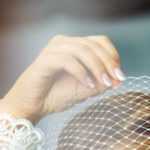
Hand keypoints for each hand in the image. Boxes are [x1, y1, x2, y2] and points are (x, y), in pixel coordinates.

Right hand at [0, 35, 124, 123]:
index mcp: (74, 46)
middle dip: (108, 62)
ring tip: (103, 84)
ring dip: (97, 67)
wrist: (30, 107)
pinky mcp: (44, 60)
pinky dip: (81, 73)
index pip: (100, 42)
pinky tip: (88, 85)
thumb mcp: (83, 90)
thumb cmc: (55, 96)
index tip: (119, 77)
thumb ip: (100, 84)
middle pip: (93, 44)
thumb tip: (117, 80)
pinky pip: (68, 60)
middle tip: (115, 80)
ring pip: (82, 50)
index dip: (113, 56)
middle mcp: (63, 43)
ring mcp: (52, 49)